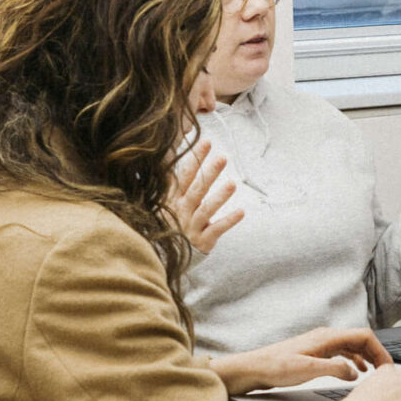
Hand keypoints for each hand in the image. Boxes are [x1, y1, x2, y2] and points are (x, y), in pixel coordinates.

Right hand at [172, 135, 242, 252]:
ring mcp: (191, 226)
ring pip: (206, 209)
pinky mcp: (201, 241)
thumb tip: (167, 158)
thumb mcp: (163, 204)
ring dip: (220, 196)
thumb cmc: (166, 226)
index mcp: (173, 199)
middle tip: (223, 157)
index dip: (195, 158)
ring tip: (233, 184)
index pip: (185, 175)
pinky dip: (228, 221)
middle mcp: (181, 211)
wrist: (159, 258)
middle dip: (209, 173)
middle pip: (197, 189)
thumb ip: (168, 183)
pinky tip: (242, 212)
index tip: (206, 142)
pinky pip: (216, 230)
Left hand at [215, 327, 390, 396]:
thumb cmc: (274, 366)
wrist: (254, 369)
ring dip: (365, 357)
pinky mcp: (315, 353)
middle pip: (360, 340)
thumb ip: (335, 369)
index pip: (364, 336)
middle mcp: (325, 337)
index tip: (387, 365)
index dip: (380, 350)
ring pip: (351, 346)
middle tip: (385, 371)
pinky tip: (353, 372)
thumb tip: (354, 372)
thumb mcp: (308, 370)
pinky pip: (341, 353)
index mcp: (327, 337)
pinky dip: (352, 361)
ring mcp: (320, 344)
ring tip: (373, 372)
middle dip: (376, 354)